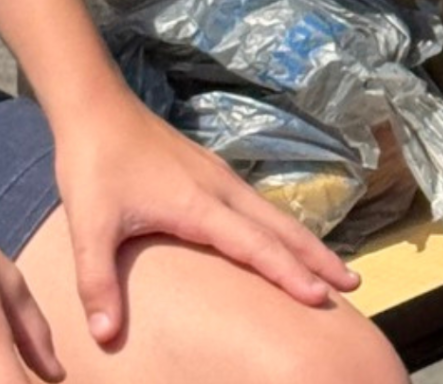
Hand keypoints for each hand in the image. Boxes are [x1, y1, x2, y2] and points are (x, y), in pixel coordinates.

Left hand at [52, 89, 354, 346]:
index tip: (321, 296)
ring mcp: (217, 177)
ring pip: (272, 215)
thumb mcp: (89, 226)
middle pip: (280, 228)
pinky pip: (257, 206)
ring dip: (303, 242)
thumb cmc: (94, 165)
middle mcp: (220, 188)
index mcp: (199, 204)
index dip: (288, 273)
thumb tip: (105, 336)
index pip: (255, 245)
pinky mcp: (209, 172)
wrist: (97, 107)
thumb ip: (98, 282)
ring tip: (331, 268)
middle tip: (352, 285)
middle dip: (317, 257)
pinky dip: (280, 228)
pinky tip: (280, 239)